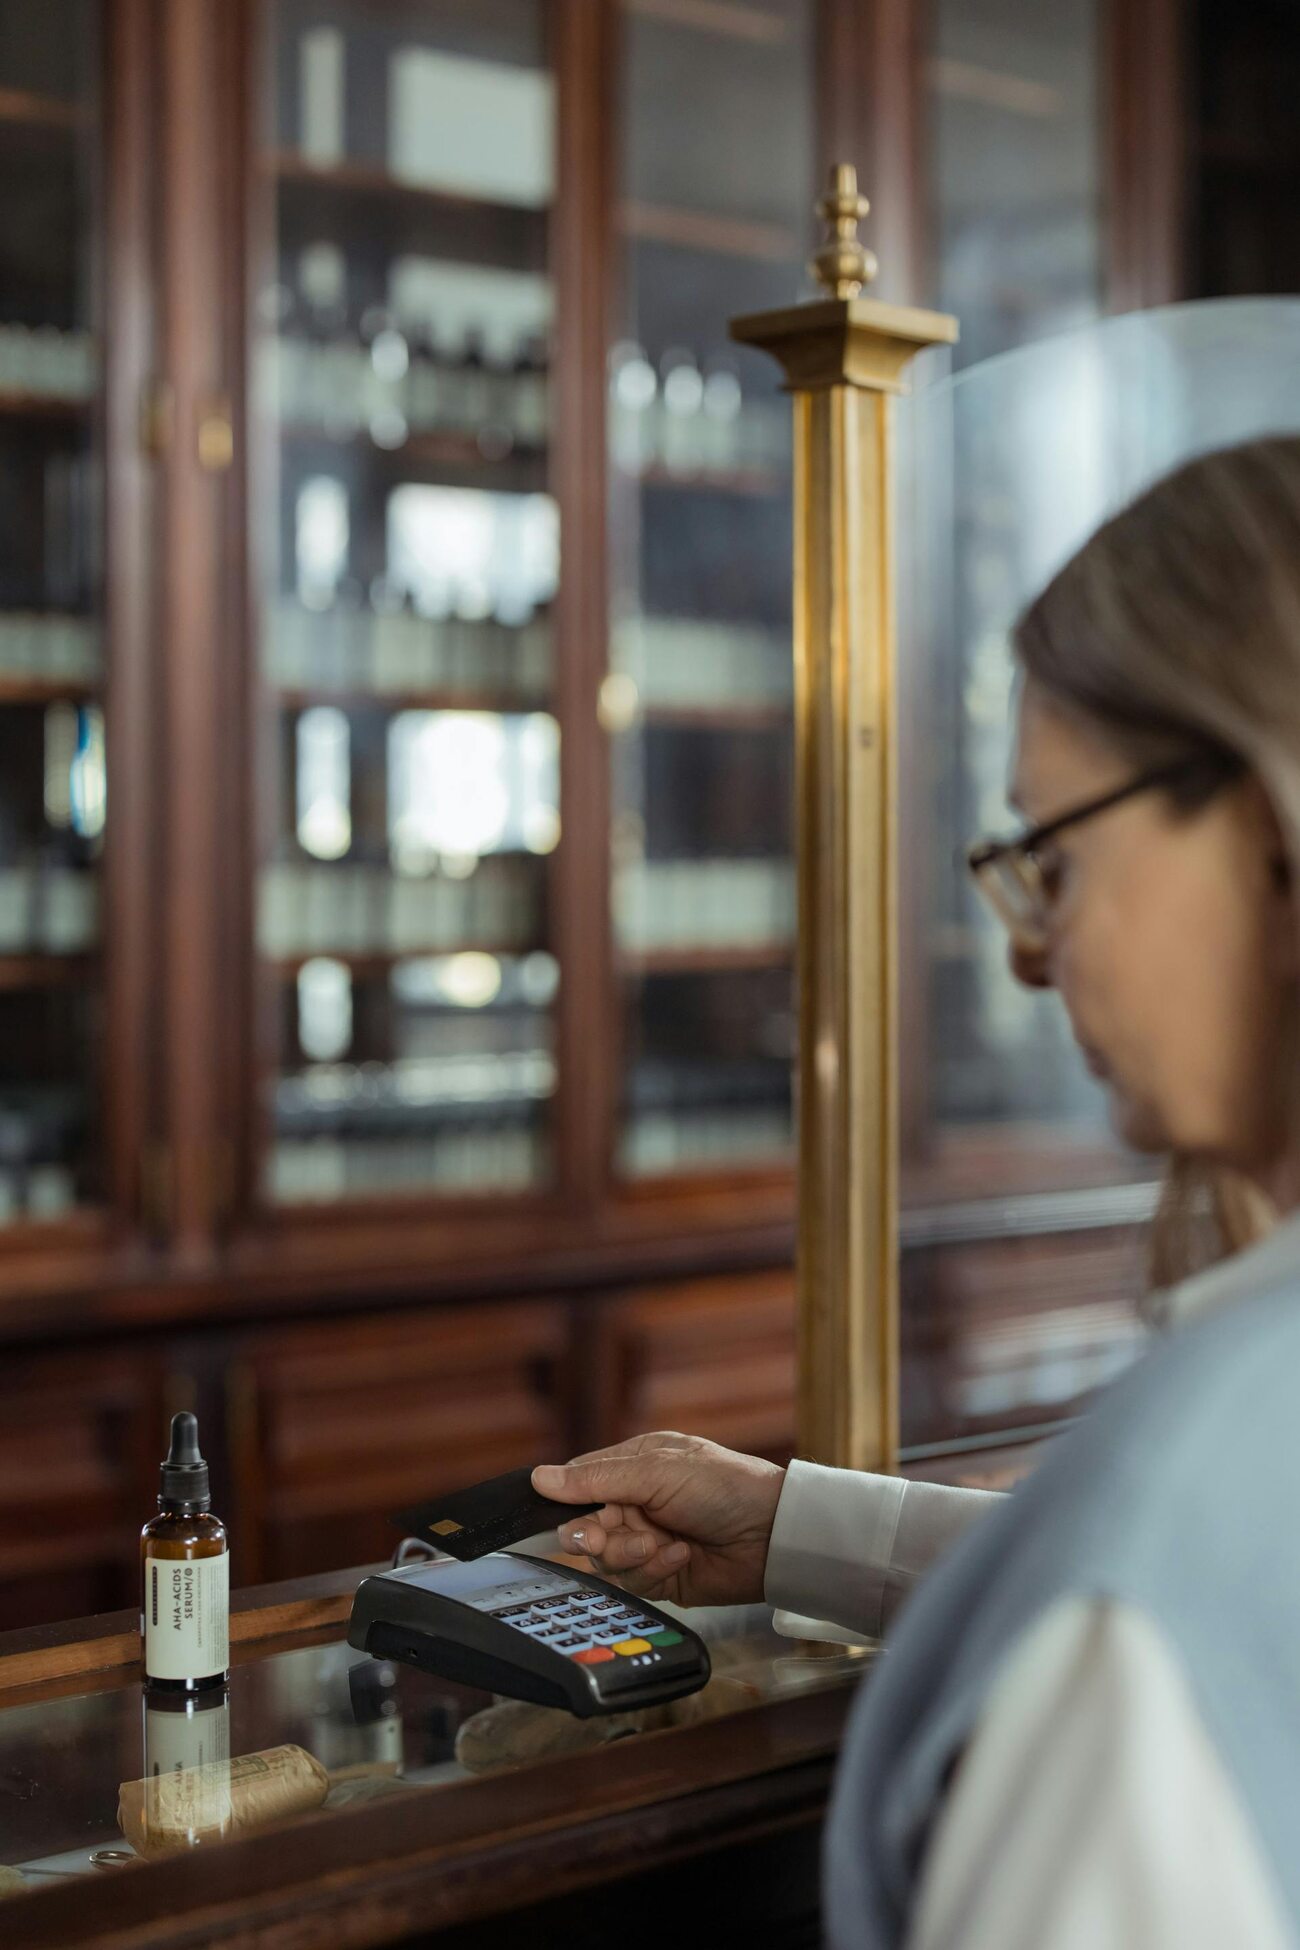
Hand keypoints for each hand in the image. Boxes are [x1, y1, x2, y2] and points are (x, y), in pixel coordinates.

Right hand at [532, 1432, 785, 1608]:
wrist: (772, 1534)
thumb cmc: (722, 1485)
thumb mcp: (657, 1471)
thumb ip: (597, 1479)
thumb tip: (540, 1477)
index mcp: (633, 1467)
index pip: (579, 1483)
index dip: (566, 1501)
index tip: (560, 1514)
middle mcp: (635, 1503)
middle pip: (585, 1527)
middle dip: (597, 1534)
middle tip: (608, 1534)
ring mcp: (647, 1540)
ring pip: (605, 1559)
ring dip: (630, 1554)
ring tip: (660, 1544)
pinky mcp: (660, 1575)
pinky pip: (632, 1582)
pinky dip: (654, 1570)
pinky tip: (681, 1555)